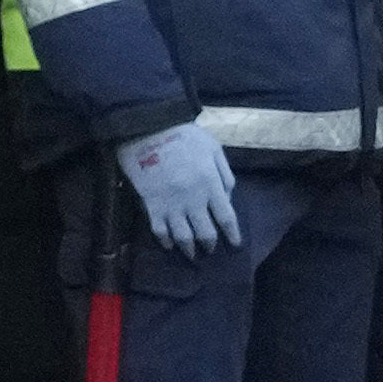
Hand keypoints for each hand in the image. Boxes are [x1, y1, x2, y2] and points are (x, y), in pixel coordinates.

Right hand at [115, 116, 243, 256]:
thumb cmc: (184, 134)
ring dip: (189, 248)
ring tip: (192, 254)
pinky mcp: (151, 203)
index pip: (226, 218)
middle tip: (211, 249)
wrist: (147, 127)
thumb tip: (227, 198)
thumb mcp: (214, 149)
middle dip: (210, 244)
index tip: (235, 244)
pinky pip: (159, 229)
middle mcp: (194, 199)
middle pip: (205, 232)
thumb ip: (224, 174)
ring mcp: (171, 203)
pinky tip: (169, 245)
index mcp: (211, 185)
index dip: (232, 234)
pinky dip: (165, 239)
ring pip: (183, 236)